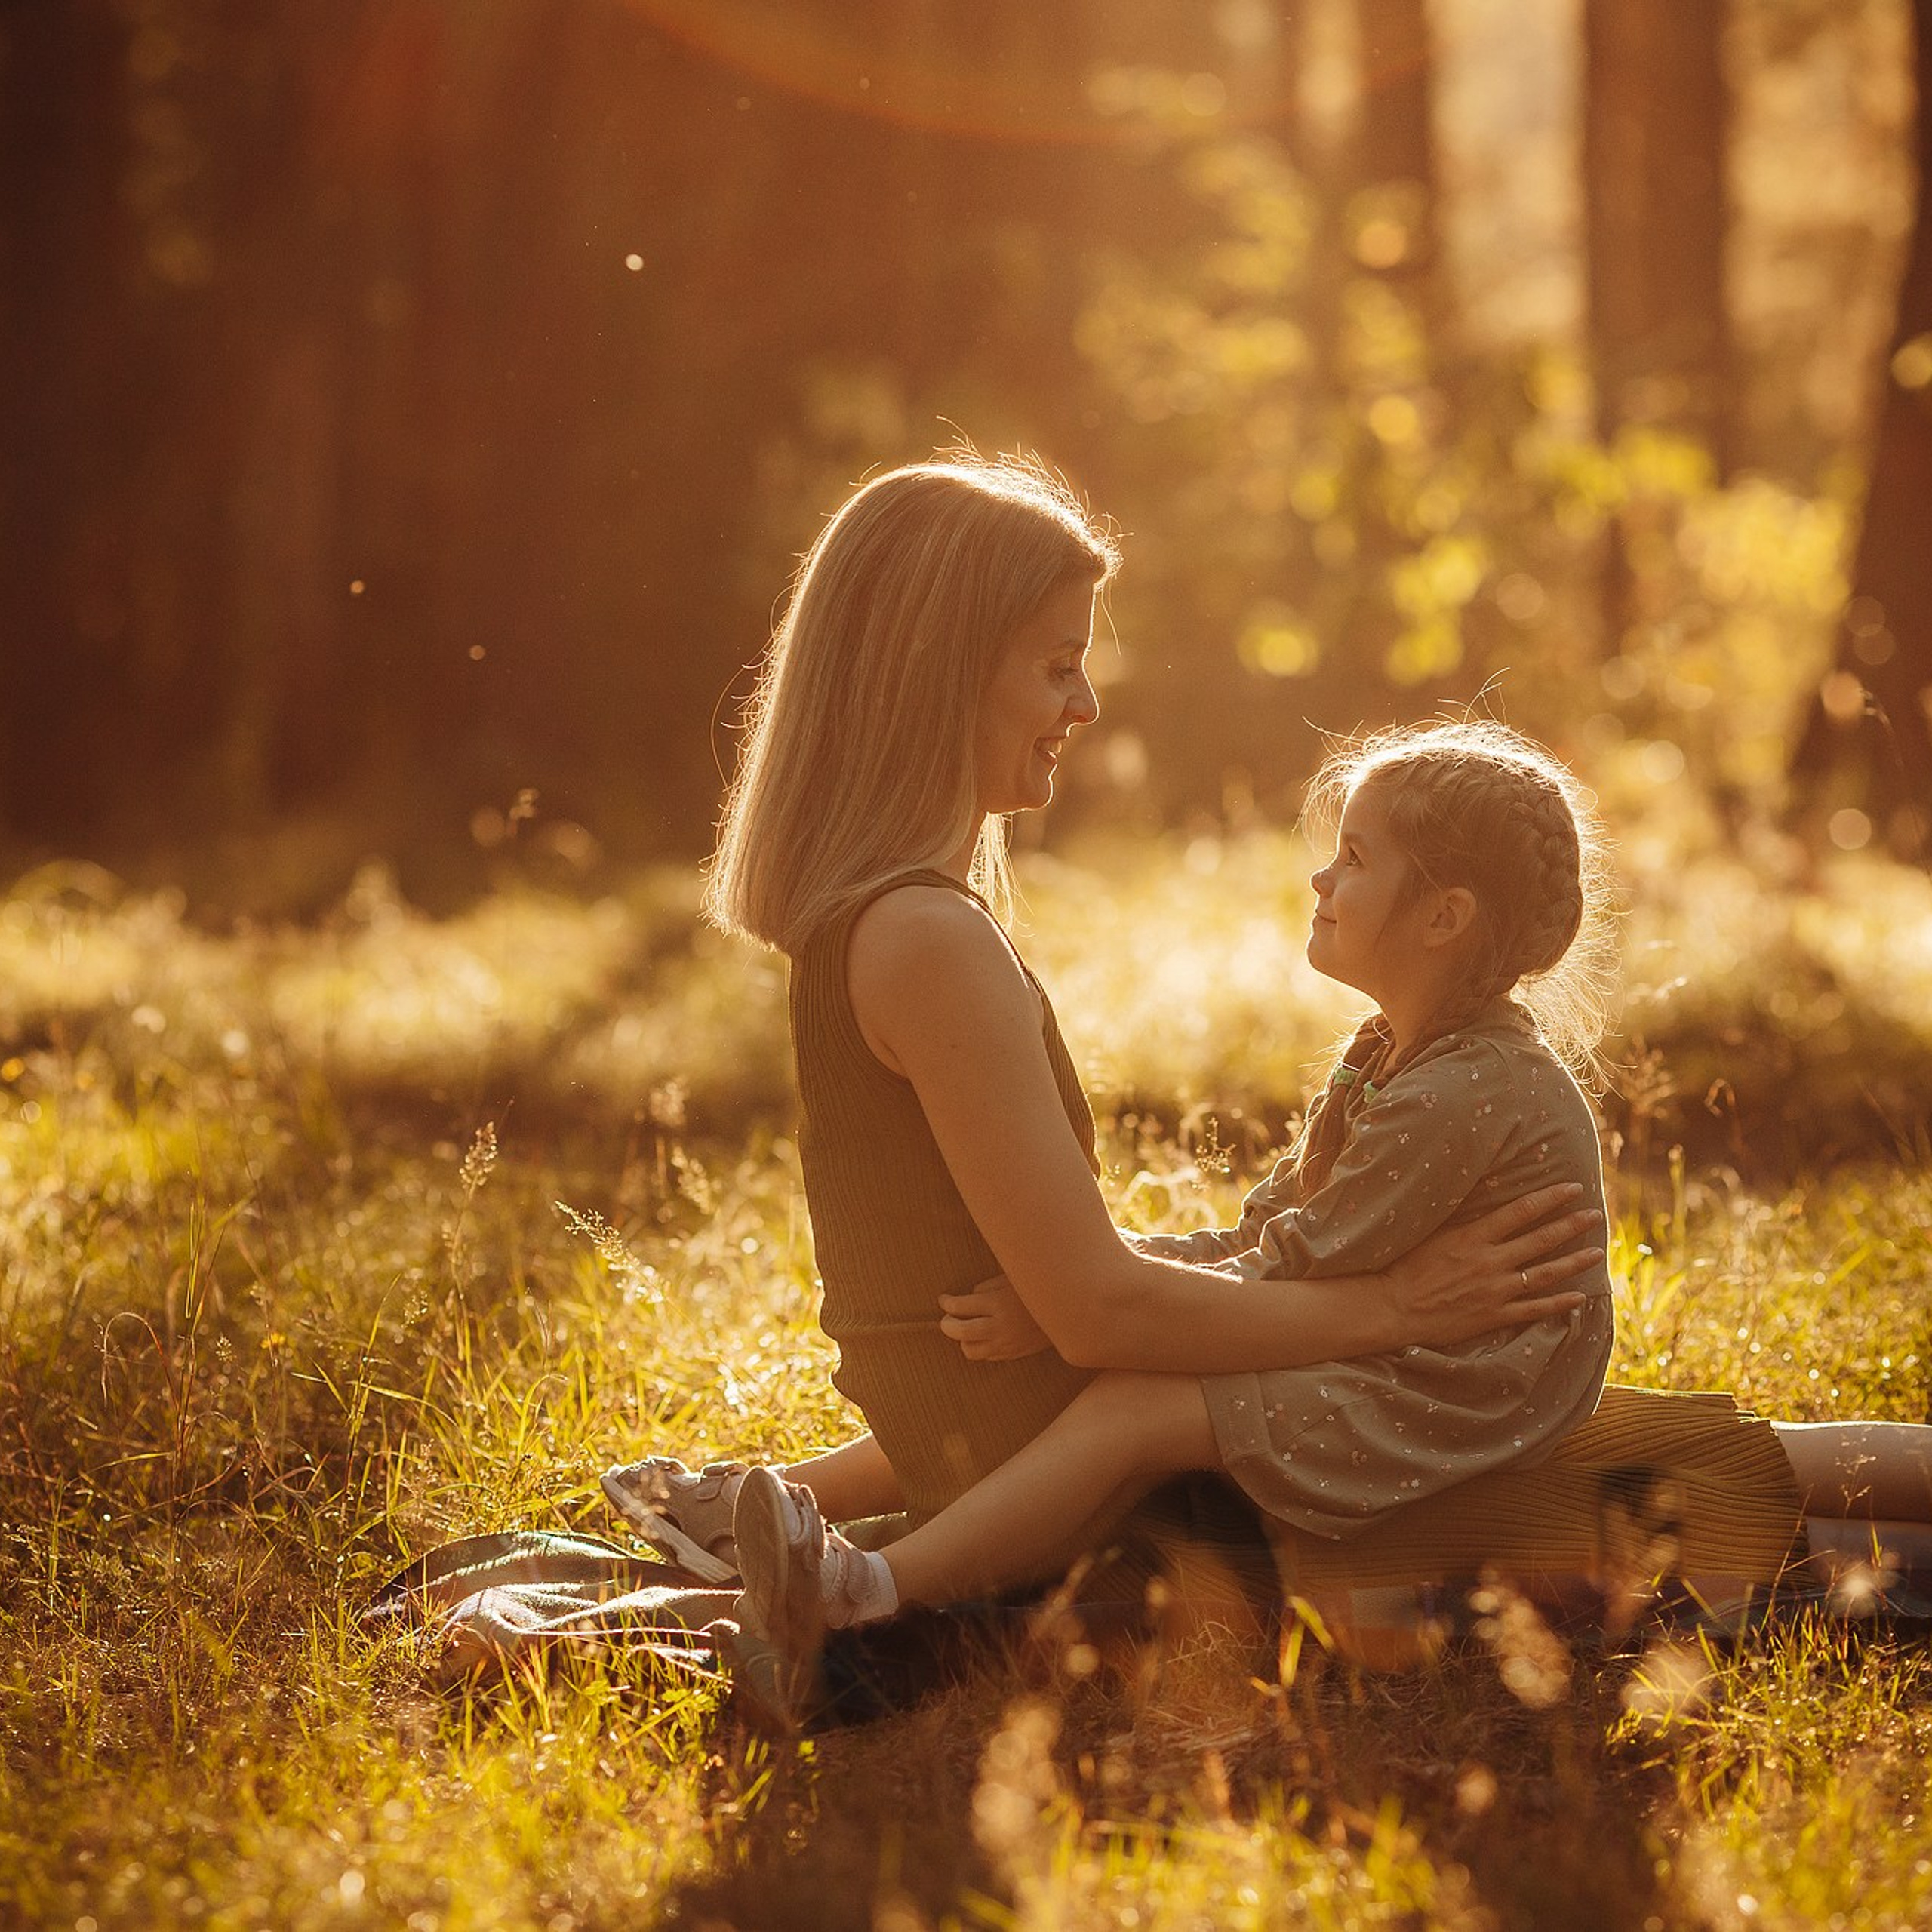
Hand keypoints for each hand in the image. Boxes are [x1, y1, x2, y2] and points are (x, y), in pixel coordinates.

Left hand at [939, 1273, 1053, 1360]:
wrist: (1068, 1312)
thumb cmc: (1037, 1289)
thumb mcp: (1012, 1279)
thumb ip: (986, 1289)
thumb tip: (967, 1298)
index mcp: (997, 1303)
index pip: (959, 1306)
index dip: (946, 1302)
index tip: (944, 1299)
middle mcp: (999, 1326)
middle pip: (959, 1332)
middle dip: (946, 1324)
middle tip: (946, 1318)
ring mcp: (1007, 1343)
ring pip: (970, 1350)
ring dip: (963, 1340)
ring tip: (966, 1329)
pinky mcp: (1014, 1354)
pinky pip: (988, 1356)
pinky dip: (981, 1347)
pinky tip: (985, 1336)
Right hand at [1385, 1182, 1602, 1347]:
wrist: (1393, 1307)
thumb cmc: (1407, 1265)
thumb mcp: (1433, 1232)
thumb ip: (1462, 1215)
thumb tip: (1485, 1189)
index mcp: (1474, 1237)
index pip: (1522, 1211)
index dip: (1550, 1198)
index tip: (1573, 1188)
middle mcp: (1490, 1261)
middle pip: (1541, 1239)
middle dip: (1572, 1224)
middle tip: (1596, 1214)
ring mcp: (1495, 1290)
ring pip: (1545, 1274)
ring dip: (1575, 1261)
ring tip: (1598, 1251)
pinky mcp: (1494, 1315)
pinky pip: (1534, 1309)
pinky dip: (1559, 1303)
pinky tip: (1580, 1296)